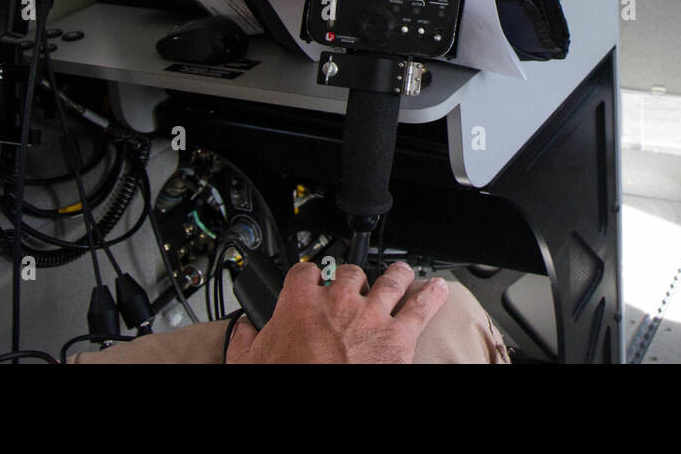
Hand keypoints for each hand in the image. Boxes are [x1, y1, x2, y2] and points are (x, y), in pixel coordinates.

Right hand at [226, 260, 448, 363]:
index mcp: (300, 304)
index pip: (304, 272)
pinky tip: (438, 290)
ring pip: (391, 280)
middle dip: (355, 278)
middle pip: (350, 273)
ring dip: (398, 276)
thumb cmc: (287, 381)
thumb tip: (242, 331)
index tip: (311, 281)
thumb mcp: (250, 363)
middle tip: (357, 285)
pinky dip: (432, 297)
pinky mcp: (397, 336)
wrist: (318, 408)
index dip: (309, 275)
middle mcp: (338, 301)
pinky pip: (421, 308)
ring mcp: (371, 315)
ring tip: (403, 273)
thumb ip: (244, 341)